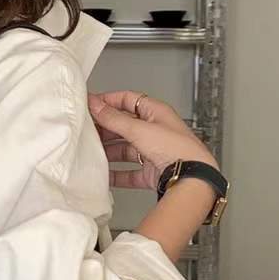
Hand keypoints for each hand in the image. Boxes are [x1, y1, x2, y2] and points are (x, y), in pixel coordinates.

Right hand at [88, 91, 217, 190]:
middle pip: (124, 126)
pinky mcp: (152, 172)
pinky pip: (129, 173)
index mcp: (156, 113)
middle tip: (86, 131)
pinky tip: (105, 176)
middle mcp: (156, 131)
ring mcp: (154, 152)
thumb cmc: (176, 149)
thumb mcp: (139, 129)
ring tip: (92, 154)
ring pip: (125, 149)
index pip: (128, 99)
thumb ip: (114, 118)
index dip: (108, 100)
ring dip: (109, 152)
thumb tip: (95, 104)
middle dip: (105, 128)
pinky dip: (117, 174)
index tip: (90, 105)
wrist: (192, 179)